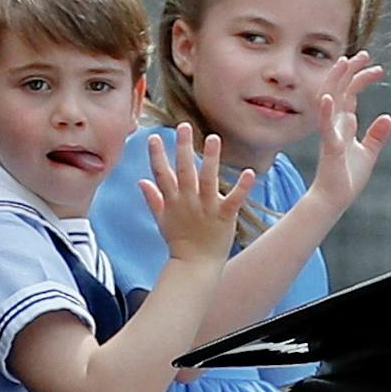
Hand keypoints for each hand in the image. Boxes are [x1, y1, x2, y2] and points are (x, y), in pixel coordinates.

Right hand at [140, 126, 253, 267]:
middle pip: (184, 171)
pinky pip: (234, 199)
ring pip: (207, 179)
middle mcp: (188, 201)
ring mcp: (207, 208)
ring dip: (211, 159)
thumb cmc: (179, 242)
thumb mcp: (162, 220)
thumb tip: (141, 181)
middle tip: (183, 126)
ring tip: (213, 138)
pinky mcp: (224, 216)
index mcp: (173, 201)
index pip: (161, 174)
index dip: (156, 155)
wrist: (195, 265)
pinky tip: (249, 172)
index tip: (153, 137)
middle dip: (183, 148)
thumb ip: (153, 199)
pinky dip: (242, 187)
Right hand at [310, 51, 390, 211]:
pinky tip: (329, 98)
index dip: (361, 78)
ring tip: (345, 61)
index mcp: (344, 124)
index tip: (377, 68)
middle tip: (364, 54)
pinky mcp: (329, 146)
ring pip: (330, 100)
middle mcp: (335, 124)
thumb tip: (388, 117)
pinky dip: (327, 111)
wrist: (334, 199)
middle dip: (350, 71)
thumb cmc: (347, 177)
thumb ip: (376, 135)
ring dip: (336, 81)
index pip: (351, 93)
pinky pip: (325, 126)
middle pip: (340, 89)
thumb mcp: (368, 153)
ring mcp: (331, 133)